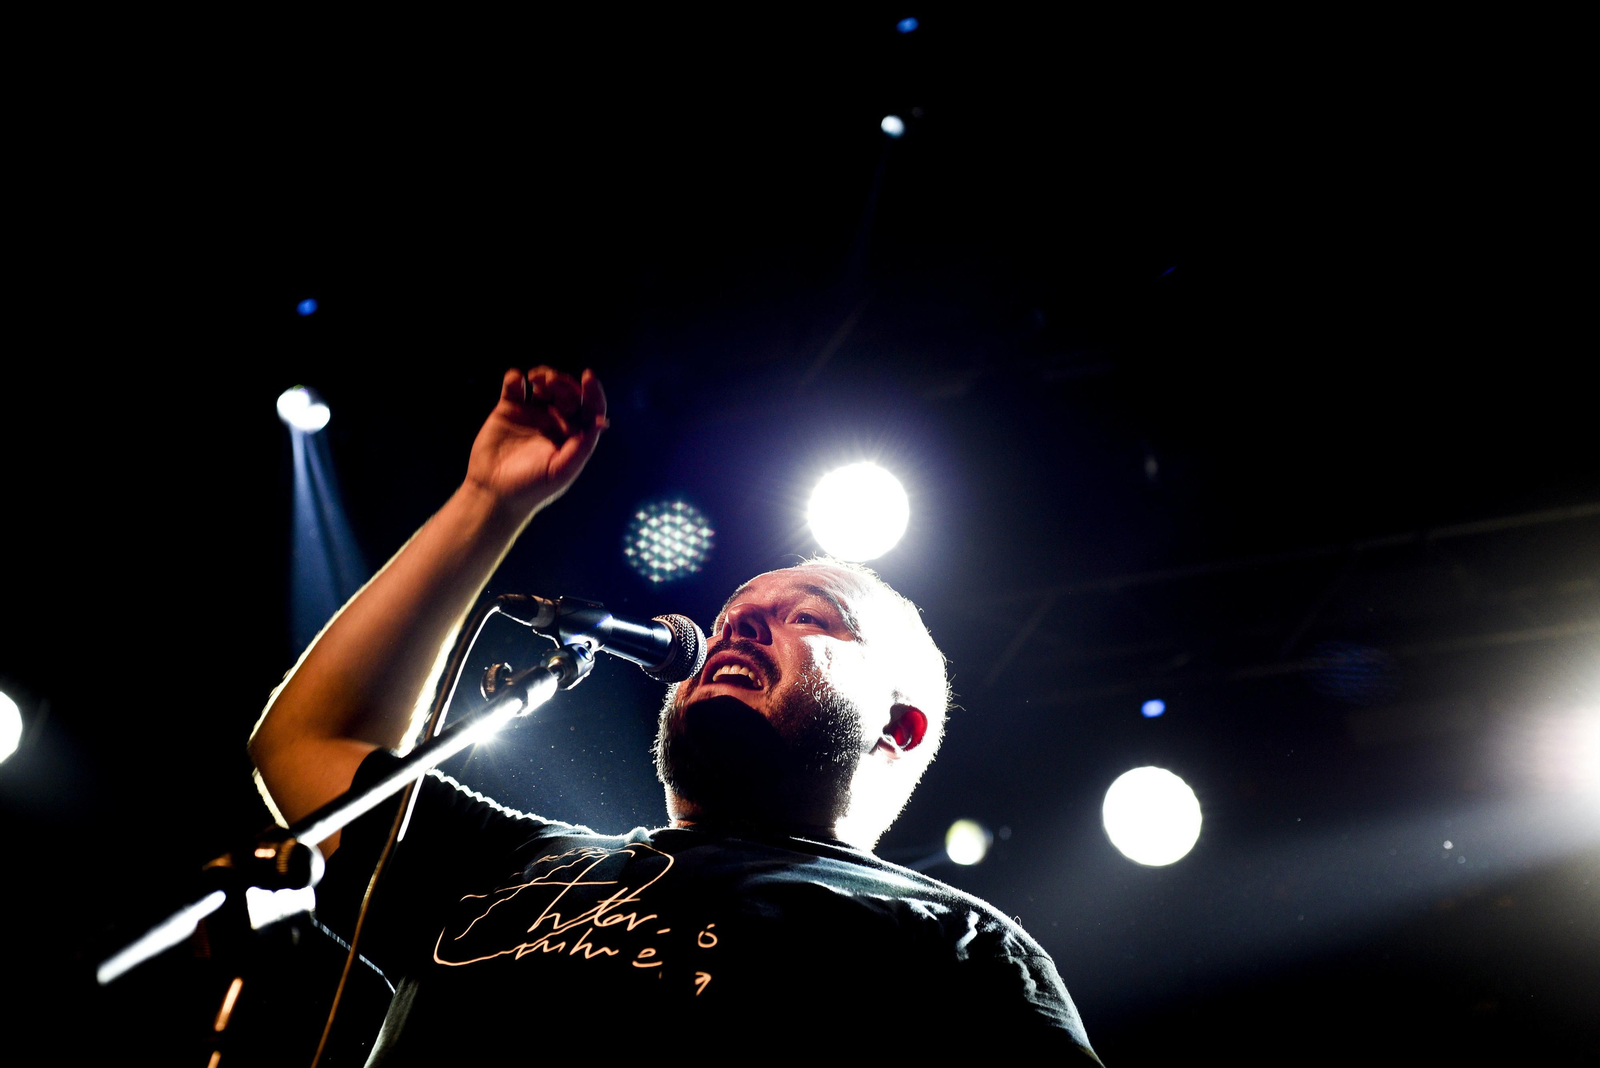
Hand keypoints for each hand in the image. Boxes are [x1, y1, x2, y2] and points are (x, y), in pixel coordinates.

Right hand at [465, 367, 607, 516]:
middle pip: (567, 393)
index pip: (590, 408)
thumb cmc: (532, 488)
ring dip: (545, 375)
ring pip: (544, 385)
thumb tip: (601, 421)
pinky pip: (514, 387)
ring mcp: (532, 414)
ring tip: (537, 378)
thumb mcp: (561, 470)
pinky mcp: (508, 410)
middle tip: (552, 382)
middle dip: (564, 383)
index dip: (593, 392)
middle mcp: (555, 422)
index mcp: (573, 435)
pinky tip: (516, 379)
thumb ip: (582, 447)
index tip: (588, 377)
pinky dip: (515, 378)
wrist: (494, 494)